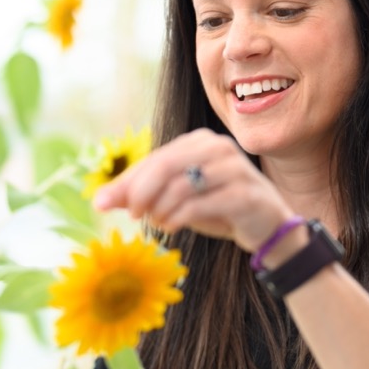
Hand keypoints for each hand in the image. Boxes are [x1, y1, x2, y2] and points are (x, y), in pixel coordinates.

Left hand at [92, 129, 293, 252]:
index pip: (154, 158)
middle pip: (165, 166)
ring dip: (160, 209)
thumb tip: (100, 200)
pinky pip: (199, 204)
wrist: (268, 226)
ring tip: (157, 223)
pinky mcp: (245, 195)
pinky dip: (177, 218)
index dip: (126, 180)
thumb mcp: (177, 200)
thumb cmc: (219, 208)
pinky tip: (171, 227)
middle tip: (130, 214)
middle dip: (139, 192)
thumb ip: (143, 195)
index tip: (103, 203)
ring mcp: (234, 170)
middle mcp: (218, 148)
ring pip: (180, 185)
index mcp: (200, 142)